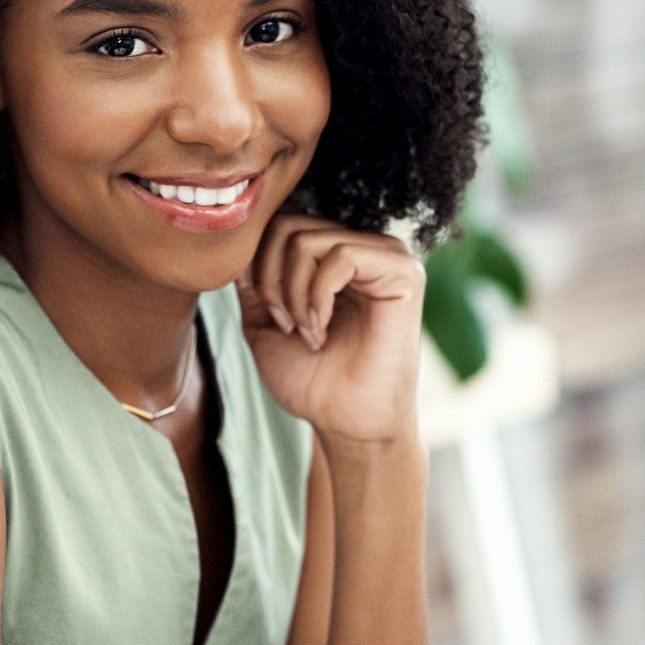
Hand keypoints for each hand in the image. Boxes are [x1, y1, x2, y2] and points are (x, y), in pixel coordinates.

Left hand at [235, 213, 423, 445]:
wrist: (347, 423)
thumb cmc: (312, 380)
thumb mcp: (264, 324)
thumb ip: (253, 280)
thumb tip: (241, 243)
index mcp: (332, 254)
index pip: (280, 222)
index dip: (256, 262)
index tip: (265, 312)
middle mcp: (361, 245)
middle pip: (288, 223)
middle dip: (269, 277)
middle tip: (283, 323)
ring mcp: (385, 255)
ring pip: (308, 239)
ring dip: (291, 292)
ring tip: (305, 331)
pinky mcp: (403, 271)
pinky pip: (340, 256)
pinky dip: (317, 296)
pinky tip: (322, 330)